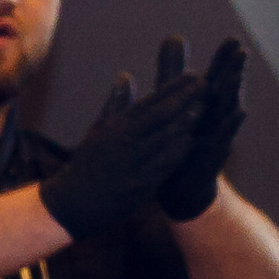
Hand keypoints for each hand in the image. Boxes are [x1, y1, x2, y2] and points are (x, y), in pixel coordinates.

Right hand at [37, 55, 209, 238]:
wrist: (73, 202)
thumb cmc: (88, 164)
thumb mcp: (97, 130)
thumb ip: (116, 104)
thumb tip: (126, 76)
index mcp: (114, 127)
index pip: (149, 102)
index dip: (172, 88)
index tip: (192, 76)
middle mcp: (123, 142)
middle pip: (159, 115)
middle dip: (184, 99)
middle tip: (205, 85)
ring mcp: (132, 163)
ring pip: (164, 138)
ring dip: (185, 122)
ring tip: (203, 107)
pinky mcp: (139, 184)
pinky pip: (163, 165)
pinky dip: (177, 151)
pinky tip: (191, 141)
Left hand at [155, 36, 246, 221]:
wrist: (176, 187)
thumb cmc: (178, 137)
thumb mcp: (172, 101)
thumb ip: (173, 71)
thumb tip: (174, 36)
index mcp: (203, 104)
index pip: (215, 78)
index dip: (223, 60)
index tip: (232, 38)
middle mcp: (212, 119)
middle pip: (225, 92)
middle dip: (233, 72)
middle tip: (240, 51)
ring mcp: (214, 139)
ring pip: (225, 113)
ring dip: (232, 95)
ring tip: (235, 77)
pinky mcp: (210, 159)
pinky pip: (220, 141)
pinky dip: (227, 128)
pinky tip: (237, 113)